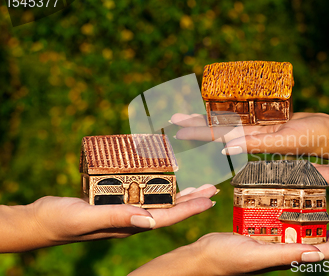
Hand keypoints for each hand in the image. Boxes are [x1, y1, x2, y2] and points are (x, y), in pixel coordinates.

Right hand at [0, 184, 216, 252]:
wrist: (41, 221)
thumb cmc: (60, 221)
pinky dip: (155, 184)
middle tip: (213, 187)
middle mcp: (131, 219)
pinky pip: (141, 192)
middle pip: (169, 209)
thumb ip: (116, 218)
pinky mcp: (114, 201)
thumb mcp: (86, 217)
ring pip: (158, 200)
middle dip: (192, 198)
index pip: (167, 217)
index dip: (190, 208)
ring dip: (179, 191)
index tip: (210, 199)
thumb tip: (148, 221)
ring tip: (197, 182)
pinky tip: (162, 176)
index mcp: (129, 225)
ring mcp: (124, 210)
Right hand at [129, 224, 328, 275]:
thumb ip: (284, 254)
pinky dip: (304, 219)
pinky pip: (290, 225)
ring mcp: (277, 242)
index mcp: (288, 258)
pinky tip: (309, 213)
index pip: (324, 252)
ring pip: (310, 233)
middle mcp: (286, 251)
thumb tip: (315, 253)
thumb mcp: (256, 255)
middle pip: (323, 243)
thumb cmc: (226, 258)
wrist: (203, 256)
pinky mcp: (266, 234)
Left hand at [171, 112, 328, 158]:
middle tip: (173, 119)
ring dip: (209, 116)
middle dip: (196, 123)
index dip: (198, 132)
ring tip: (188, 112)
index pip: (218, 136)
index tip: (177, 129)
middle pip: (218, 128)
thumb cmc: (312, 139)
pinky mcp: (268, 119)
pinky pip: (245, 114)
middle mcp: (251, 135)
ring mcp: (259, 127)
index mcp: (251, 141)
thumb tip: (225, 146)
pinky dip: (230, 111)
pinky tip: (219, 109)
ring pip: (229, 120)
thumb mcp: (283, 141)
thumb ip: (255, 144)